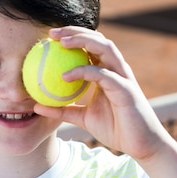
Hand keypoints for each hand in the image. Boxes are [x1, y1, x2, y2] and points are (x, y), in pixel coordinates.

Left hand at [36, 26, 171, 161]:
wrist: (139, 145)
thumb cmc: (114, 129)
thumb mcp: (82, 118)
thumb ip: (62, 110)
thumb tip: (37, 107)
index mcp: (107, 73)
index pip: (90, 46)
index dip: (72, 37)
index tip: (49, 37)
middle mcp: (117, 70)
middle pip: (98, 40)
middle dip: (75, 32)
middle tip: (51, 33)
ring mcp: (123, 78)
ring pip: (105, 49)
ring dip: (83, 41)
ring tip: (61, 43)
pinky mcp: (126, 89)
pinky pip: (103, 75)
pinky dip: (84, 71)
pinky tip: (65, 76)